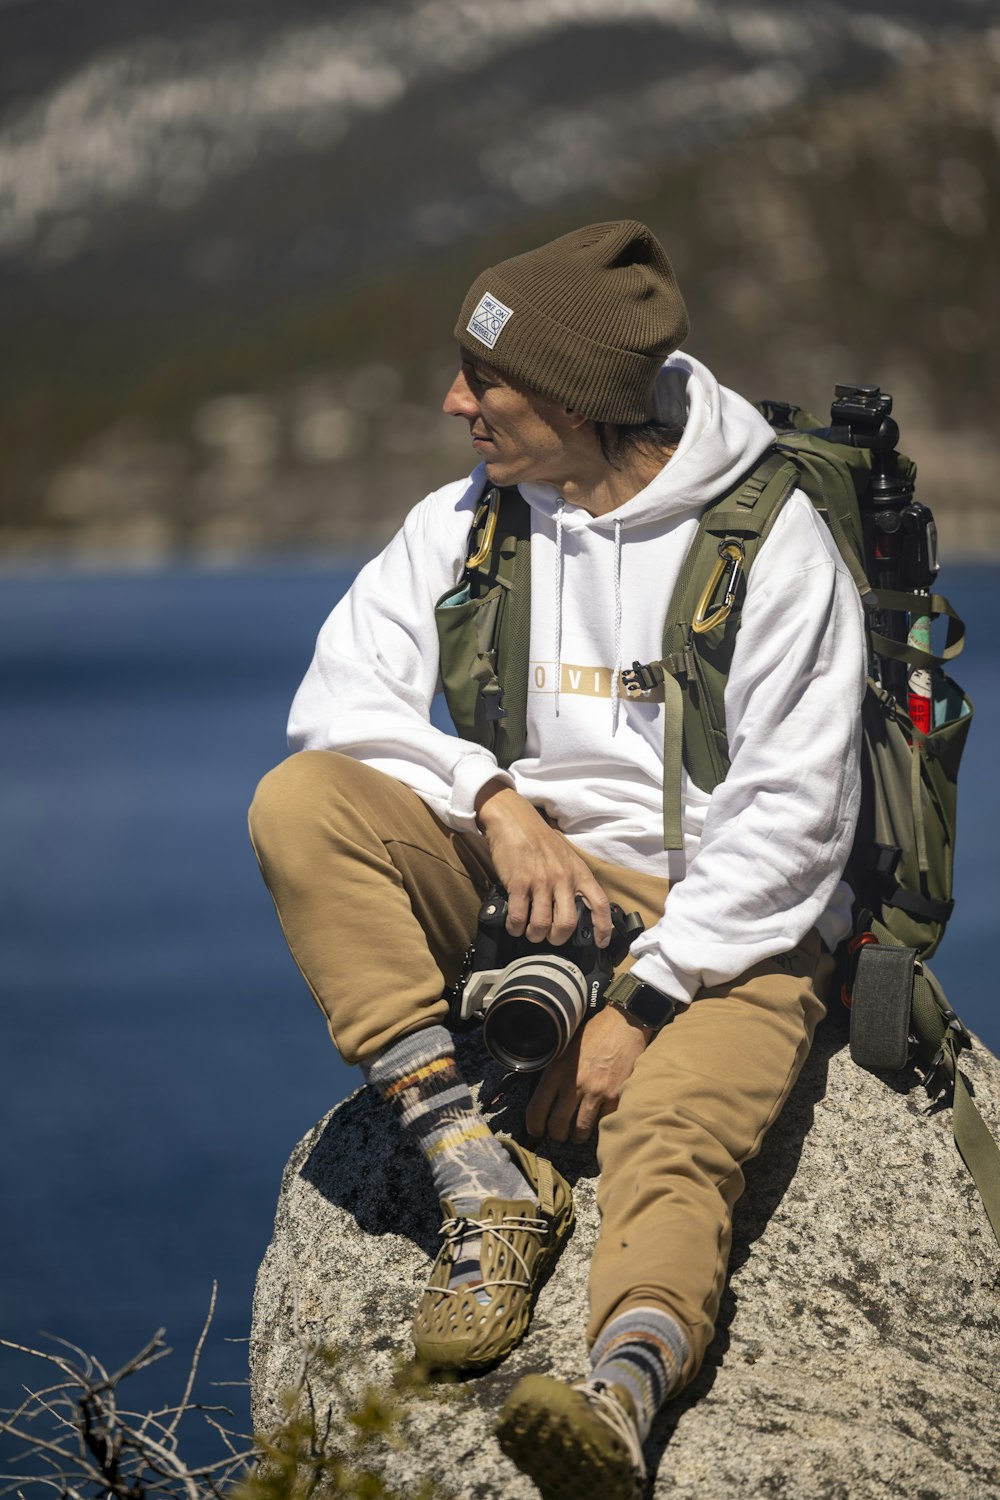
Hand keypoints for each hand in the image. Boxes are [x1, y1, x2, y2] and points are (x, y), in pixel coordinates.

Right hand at [474, 779, 611, 946]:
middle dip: (557, 938)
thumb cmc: (540, 841)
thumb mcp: (567, 858)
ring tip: (529, 931)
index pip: (599, 904)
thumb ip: (573, 881)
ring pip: (541, 924)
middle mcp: (563, 878)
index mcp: (579, 873)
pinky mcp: (519, 882)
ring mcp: (540, 881)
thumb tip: (575, 909)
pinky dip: (515, 926)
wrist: (514, 820)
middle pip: (567, 924)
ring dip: (534, 935)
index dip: (603, 928)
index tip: (600, 943)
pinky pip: (518, 916)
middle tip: (549, 937)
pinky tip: (513, 924)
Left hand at [525, 1003, 649, 1143]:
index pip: (536, 1109)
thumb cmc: (594, 1035)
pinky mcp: (615, 1097)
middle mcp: (573, 1084)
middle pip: (557, 1127)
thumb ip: (554, 1073)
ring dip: (578, 1137)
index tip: (537, 1131)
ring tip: (578, 1135)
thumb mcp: (565, 1049)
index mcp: (556, 1072)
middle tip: (560, 1135)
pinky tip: (598, 1121)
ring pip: (580, 1132)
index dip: (534, 1126)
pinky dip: (600, 1126)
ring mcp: (595, 1092)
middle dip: (557, 1136)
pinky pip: (603, 1124)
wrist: (624, 1024)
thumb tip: (545, 1097)